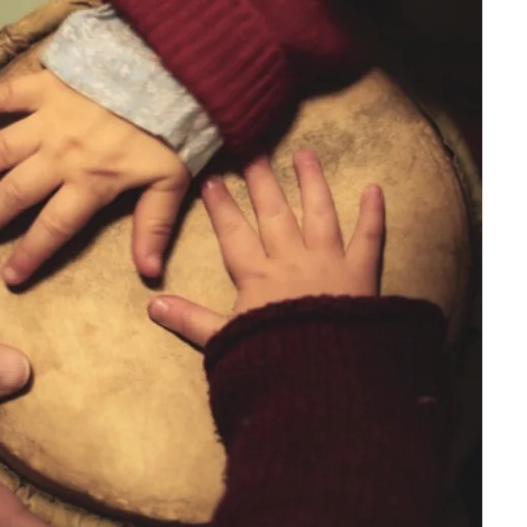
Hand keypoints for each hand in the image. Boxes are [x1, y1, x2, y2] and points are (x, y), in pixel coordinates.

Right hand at [0, 71, 190, 283]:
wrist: (171, 62)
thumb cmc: (174, 123)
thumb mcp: (172, 179)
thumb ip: (154, 225)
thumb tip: (148, 273)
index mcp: (92, 181)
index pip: (54, 227)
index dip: (30, 254)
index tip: (7, 278)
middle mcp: (61, 154)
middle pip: (14, 194)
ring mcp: (48, 118)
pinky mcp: (44, 85)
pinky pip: (3, 96)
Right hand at [147, 149, 384, 346]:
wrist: (322, 376)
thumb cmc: (271, 359)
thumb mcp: (224, 341)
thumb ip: (191, 319)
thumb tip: (152, 305)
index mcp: (257, 276)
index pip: (234, 233)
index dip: (221, 206)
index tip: (211, 178)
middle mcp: (292, 260)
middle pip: (275, 213)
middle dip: (262, 181)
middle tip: (254, 150)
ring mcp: (328, 262)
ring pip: (319, 213)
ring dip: (312, 182)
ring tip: (306, 153)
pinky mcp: (362, 273)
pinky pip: (369, 238)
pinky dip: (373, 213)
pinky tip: (374, 189)